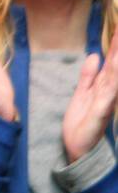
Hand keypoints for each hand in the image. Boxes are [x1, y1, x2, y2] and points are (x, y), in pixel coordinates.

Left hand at [62, 47, 117, 162]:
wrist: (78, 147)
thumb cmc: (82, 121)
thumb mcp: (82, 93)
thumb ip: (88, 75)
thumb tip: (95, 55)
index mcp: (103, 86)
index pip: (111, 61)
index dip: (115, 45)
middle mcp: (108, 92)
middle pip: (115, 65)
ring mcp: (106, 102)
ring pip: (114, 77)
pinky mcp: (100, 113)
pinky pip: (107, 96)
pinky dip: (112, 84)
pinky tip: (114, 71)